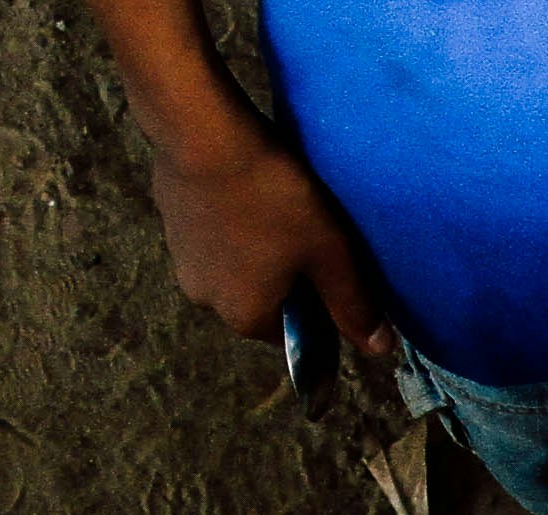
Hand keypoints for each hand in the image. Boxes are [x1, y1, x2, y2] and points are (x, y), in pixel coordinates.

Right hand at [146, 119, 388, 352]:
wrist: (201, 131)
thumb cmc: (272, 196)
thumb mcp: (328, 253)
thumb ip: (352, 305)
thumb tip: (379, 349)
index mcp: (245, 318)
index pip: (293, 336)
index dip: (318, 310)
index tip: (332, 274)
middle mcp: (205, 300)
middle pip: (260, 300)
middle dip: (285, 278)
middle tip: (308, 236)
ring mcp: (180, 259)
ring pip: (233, 266)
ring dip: (256, 250)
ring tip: (276, 209)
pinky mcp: (168, 220)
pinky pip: (211, 234)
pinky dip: (230, 223)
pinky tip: (246, 192)